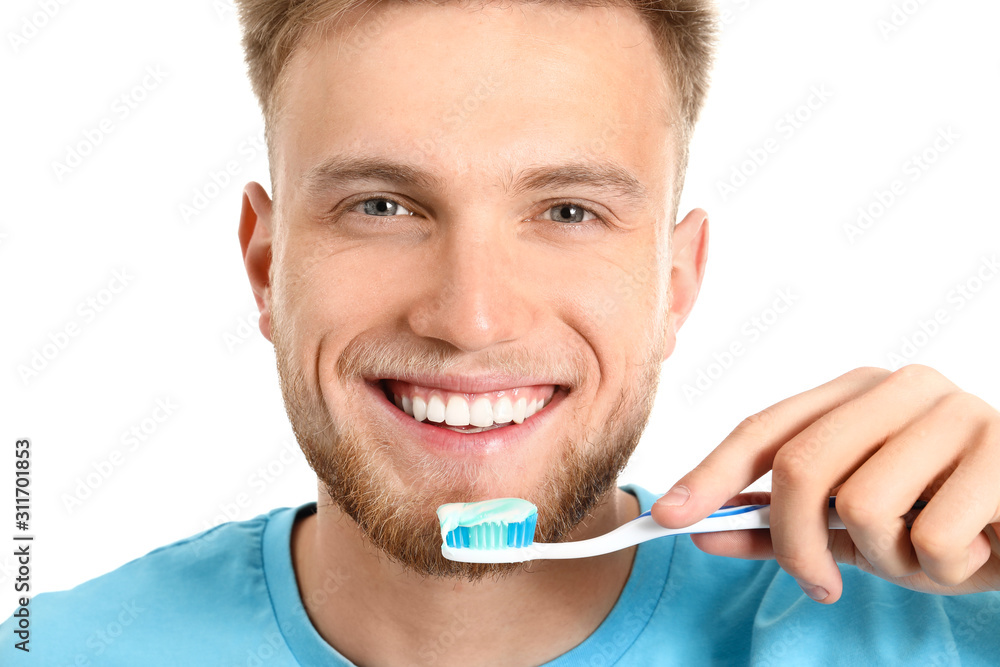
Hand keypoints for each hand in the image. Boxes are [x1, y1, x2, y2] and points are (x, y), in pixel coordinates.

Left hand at [650, 364, 999, 602]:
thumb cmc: (944, 520)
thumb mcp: (853, 527)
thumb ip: (780, 525)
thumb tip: (700, 530)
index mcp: (858, 391)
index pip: (766, 427)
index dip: (712, 473)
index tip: (670, 517)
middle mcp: (903, 387)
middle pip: (801, 465)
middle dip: (793, 541)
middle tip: (818, 584)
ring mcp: (957, 412)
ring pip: (864, 506)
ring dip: (889, 558)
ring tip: (928, 552)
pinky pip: (933, 538)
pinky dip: (945, 569)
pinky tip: (977, 551)